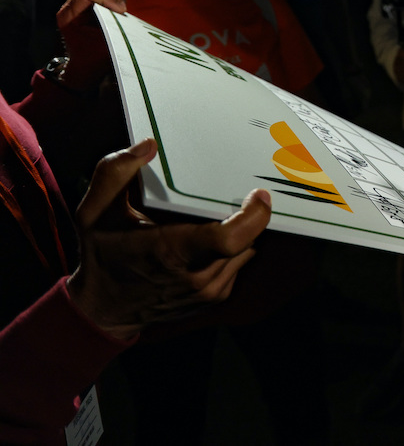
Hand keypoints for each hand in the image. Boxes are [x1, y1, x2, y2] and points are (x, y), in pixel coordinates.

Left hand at [55, 0, 125, 90]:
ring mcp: (71, 5)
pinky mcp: (78, 4)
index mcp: (69, 16)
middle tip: (121, 11)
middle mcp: (67, 7)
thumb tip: (120, 10)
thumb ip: (111, 24)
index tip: (121, 11)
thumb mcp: (106, 44)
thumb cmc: (95, 59)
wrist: (83, 69)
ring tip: (117, 5)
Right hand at [65, 139, 271, 339]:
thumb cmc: (101, 255)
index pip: (229, 239)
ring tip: (221, 216)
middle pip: (246, 240)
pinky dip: (233, 249)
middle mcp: (195, 276)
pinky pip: (238, 264)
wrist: (103, 310)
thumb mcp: (93, 212)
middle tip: (242, 197)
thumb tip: (148, 146)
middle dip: (248, 217)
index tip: (258, 194)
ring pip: (246, 251)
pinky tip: (211, 239)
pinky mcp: (215, 298)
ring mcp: (208, 291)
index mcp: (170, 252)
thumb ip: (114, 174)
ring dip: (240, 233)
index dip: (253, 217)